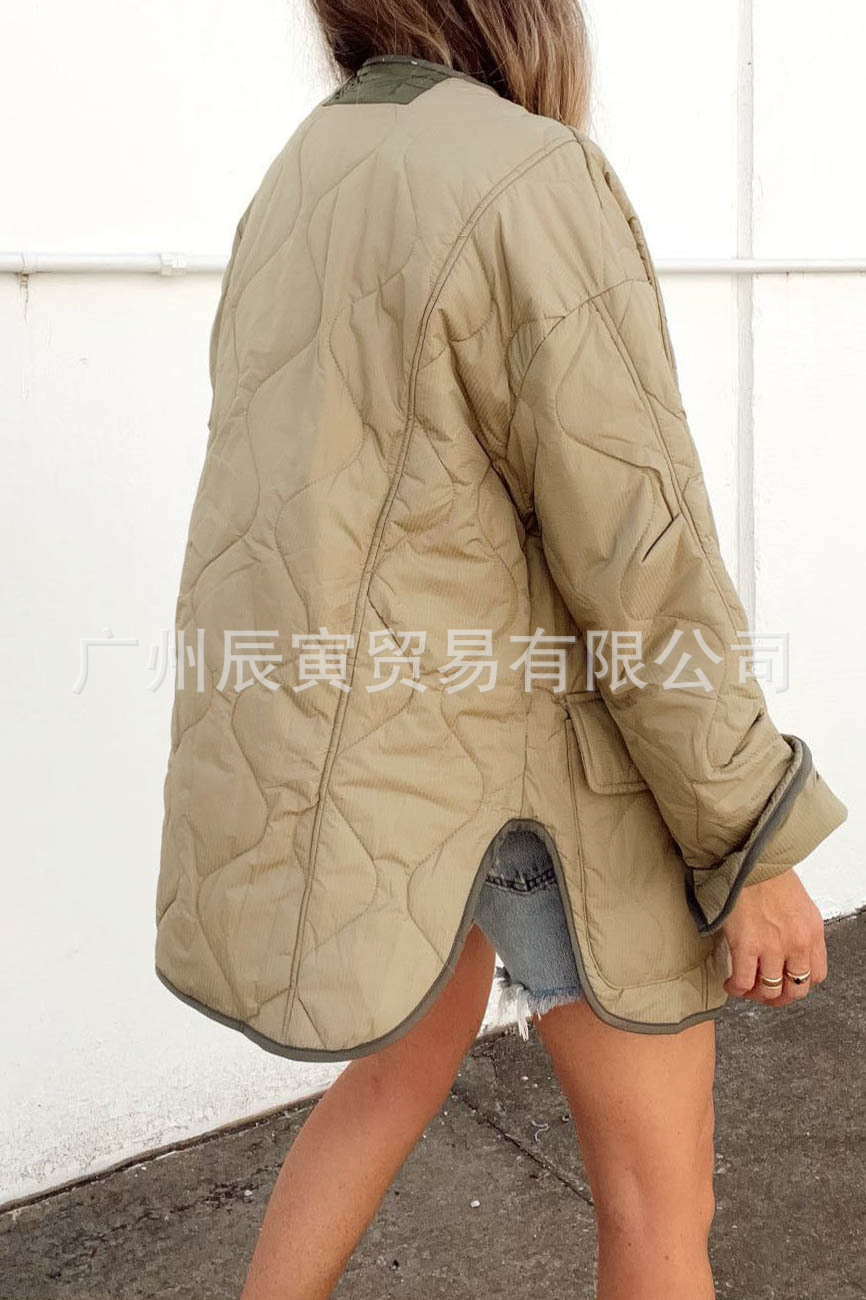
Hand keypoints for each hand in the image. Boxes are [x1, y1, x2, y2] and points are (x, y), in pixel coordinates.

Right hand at [720, 869, 827, 1005]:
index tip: (787, 981)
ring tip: (745, 988)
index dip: (800, 984)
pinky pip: (743, 982)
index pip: (816, 975)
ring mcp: (772, 946)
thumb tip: (787, 950)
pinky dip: (736, 989)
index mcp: (812, 931)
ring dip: (756, 995)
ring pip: (770, 990)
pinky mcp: (746, 945)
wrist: (747, 859)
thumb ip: (798, 930)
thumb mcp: (798, 903)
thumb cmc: (767, 873)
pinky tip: (730, 984)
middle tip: (767, 994)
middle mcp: (797, 943)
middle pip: (796, 989)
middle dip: (781, 997)